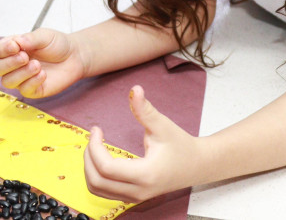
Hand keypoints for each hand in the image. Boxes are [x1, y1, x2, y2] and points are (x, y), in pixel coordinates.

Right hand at [0, 29, 85, 98]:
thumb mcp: (44, 36)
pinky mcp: (32, 90)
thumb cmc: (57, 44)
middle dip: (8, 64)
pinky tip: (43, 74)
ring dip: (21, 73)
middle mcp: (13, 64)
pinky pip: (24, 90)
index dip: (3, 49)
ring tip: (37, 65)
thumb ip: (30, 39)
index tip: (16, 46)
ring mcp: (21, 78)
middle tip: (24, 57)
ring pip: (7, 82)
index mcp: (12, 48)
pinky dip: (32, 82)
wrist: (74, 56)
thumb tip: (16, 42)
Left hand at [83, 85, 199, 202]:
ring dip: (89, 168)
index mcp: (145, 174)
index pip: (106, 168)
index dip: (95, 147)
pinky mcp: (133, 197)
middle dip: (88, 157)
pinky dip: (96, 176)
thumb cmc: (181, 145)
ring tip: (95, 147)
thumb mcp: (163, 125)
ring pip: (97, 189)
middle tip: (93, 137)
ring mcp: (135, 197)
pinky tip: (102, 157)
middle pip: (97, 181)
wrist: (197, 166)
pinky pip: (104, 192)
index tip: (96, 129)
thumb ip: (145, 110)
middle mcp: (138, 191)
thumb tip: (134, 89)